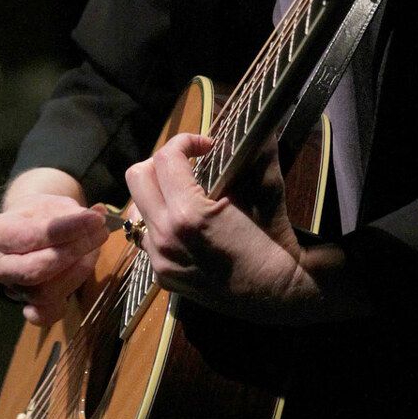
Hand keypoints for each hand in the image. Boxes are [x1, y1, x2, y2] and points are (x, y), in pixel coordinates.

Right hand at [0, 174, 106, 325]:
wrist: (26, 230)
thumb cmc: (38, 216)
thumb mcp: (51, 204)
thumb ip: (72, 213)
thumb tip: (96, 217)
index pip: (32, 236)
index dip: (67, 229)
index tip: (96, 220)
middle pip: (36, 270)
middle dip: (73, 252)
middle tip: (99, 234)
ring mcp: (10, 290)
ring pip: (45, 293)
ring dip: (77, 271)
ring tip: (93, 248)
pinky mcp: (26, 307)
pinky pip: (46, 314)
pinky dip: (66, 298)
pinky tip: (78, 274)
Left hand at [125, 132, 369, 324]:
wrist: (280, 294)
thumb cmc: (275, 241)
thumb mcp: (266, 192)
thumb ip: (256, 154)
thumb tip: (259, 124)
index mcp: (188, 214)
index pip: (166, 158)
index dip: (186, 142)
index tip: (207, 147)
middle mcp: (165, 237)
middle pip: (137, 177)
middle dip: (161, 163)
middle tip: (188, 165)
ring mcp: (160, 260)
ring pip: (137, 208)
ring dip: (158, 193)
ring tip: (185, 194)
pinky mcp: (163, 276)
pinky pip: (147, 237)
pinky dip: (162, 222)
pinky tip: (188, 226)